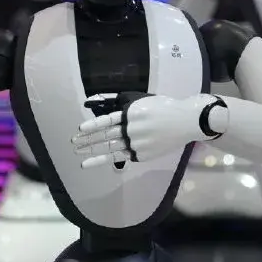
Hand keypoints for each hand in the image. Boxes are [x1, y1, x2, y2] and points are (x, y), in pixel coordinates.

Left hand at [71, 93, 210, 167]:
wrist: (186, 121)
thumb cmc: (163, 107)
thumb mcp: (142, 100)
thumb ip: (122, 103)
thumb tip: (98, 100)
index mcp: (131, 113)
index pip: (107, 120)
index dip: (93, 126)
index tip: (79, 130)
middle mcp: (132, 129)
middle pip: (106, 136)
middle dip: (88, 141)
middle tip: (74, 144)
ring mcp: (138, 144)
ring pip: (111, 149)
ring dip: (94, 154)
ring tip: (81, 158)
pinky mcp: (143, 155)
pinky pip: (124, 155)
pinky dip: (108, 160)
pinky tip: (97, 162)